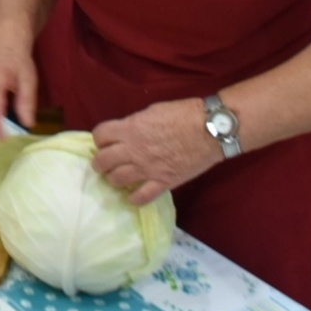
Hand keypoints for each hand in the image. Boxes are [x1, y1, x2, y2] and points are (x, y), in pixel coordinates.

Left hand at [91, 98, 222, 204]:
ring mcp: (147, 168)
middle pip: (103, 160)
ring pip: (117, 180)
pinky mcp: (163, 183)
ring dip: (113, 179)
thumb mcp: (152, 111)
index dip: (100, 138)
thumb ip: (136, 123)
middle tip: (103, 163)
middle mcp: (133, 150)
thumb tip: (128, 131)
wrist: (210, 130)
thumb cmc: (183, 114)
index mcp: (130, 128)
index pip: (100, 135)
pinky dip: (134, 199)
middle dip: (100, 162)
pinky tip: (132, 197)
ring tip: (116, 178)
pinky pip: (141, 197)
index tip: (104, 141)